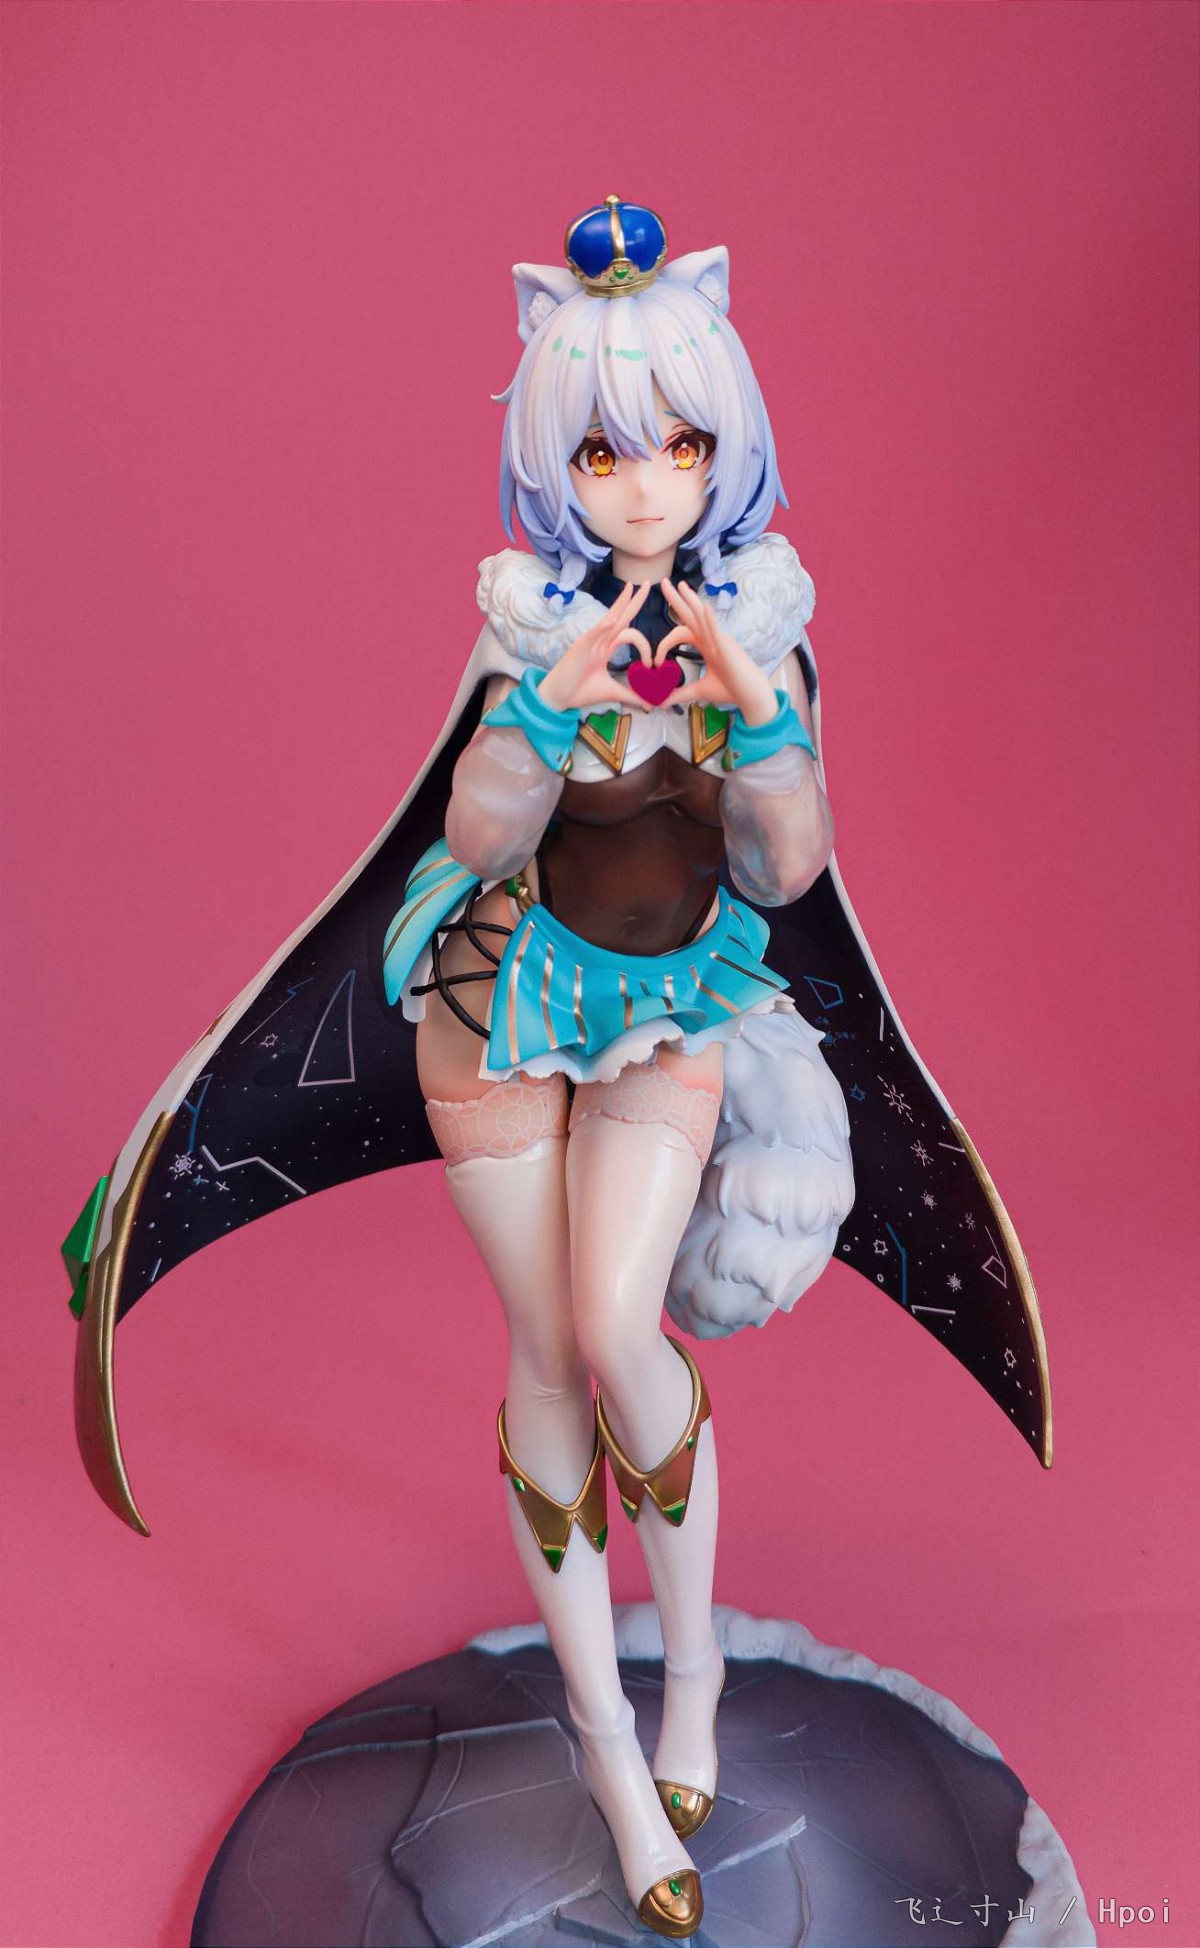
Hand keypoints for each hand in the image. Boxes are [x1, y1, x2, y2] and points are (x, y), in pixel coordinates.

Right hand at [538, 583, 654, 713]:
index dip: (645, 646)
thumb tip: (650, 704)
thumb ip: (630, 695)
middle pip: (620, 615)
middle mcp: (599, 640)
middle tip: (648, 582)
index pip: (629, 634)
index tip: (652, 664)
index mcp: (605, 647)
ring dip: (620, 603)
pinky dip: (603, 626)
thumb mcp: (611, 693)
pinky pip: (593, 634)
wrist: (557, 698)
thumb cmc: (579, 691)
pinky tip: (613, 619)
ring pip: (608, 618)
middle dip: (634, 600)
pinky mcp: (580, 648)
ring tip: (632, 588)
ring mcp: (589, 642)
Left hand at [656, 579, 777, 725]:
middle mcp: (712, 638)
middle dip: (677, 599)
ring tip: (681, 586)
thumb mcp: (699, 691)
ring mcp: (721, 641)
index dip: (664, 644)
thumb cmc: (732, 691)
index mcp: (706, 644)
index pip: (681, 633)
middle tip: (663, 582)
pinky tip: (704, 608)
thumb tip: (660, 702)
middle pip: (692, 614)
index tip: (654, 661)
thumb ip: (679, 694)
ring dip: (692, 601)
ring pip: (703, 617)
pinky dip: (710, 621)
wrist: (752, 697)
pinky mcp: (728, 650)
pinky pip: (717, 632)